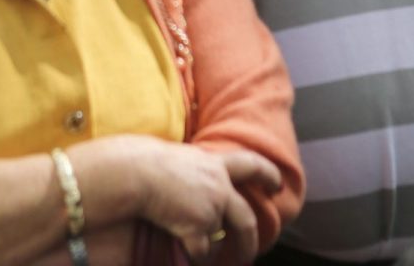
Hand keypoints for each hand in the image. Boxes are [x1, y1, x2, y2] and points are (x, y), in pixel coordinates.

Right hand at [131, 140, 280, 262]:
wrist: (136, 172)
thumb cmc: (146, 161)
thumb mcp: (178, 158)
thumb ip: (192, 168)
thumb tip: (186, 181)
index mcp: (215, 163)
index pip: (251, 165)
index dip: (268, 175)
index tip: (277, 186)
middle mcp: (219, 185)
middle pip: (246, 218)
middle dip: (250, 240)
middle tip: (250, 253)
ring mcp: (211, 207)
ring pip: (223, 238)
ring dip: (218, 252)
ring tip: (214, 261)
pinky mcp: (198, 226)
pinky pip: (203, 251)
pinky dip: (198, 258)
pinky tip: (192, 259)